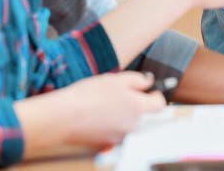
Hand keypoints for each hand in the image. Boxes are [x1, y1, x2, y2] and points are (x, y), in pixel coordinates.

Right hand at [16, 71, 165, 152]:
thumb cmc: (88, 96)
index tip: (148, 90)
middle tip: (123, 95)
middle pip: (146, 116)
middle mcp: (134, 127)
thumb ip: (138, 80)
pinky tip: (99, 115)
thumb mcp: (117, 79)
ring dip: (124, 114)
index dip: (155, 94)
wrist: (63, 117)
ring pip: (130, 124)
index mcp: (139, 109)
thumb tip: (148, 84)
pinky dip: (111, 124)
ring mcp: (121, 138)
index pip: (160, 104)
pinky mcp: (107, 144)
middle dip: (139, 105)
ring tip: (107, 104)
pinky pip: (116, 132)